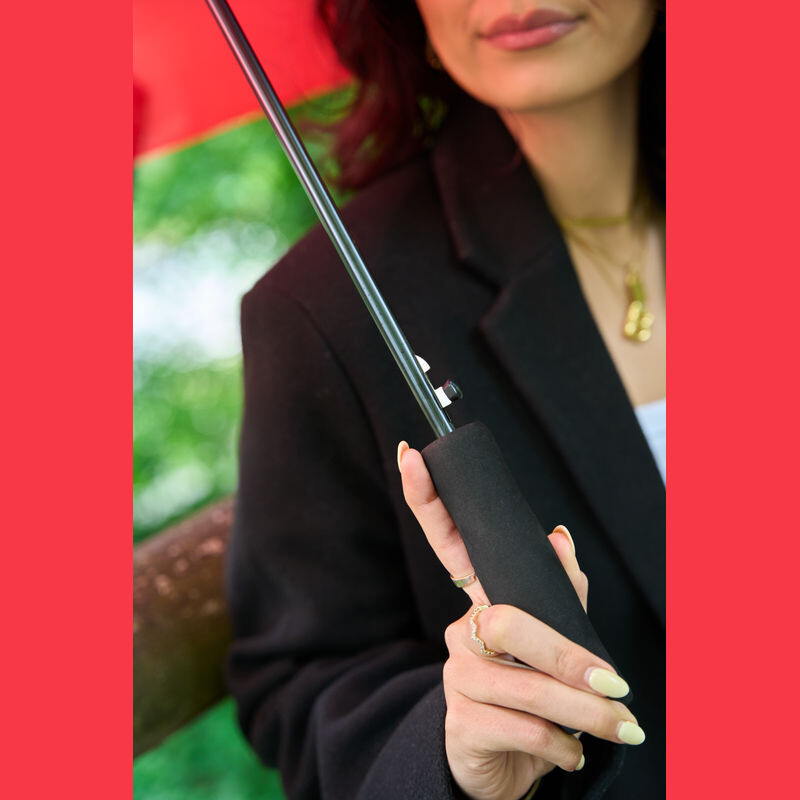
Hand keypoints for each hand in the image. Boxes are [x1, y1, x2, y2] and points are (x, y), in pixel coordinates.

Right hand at [398, 442, 644, 799]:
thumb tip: (558, 536)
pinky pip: (519, 727)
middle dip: (565, 655)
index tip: (413, 456)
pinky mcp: (460, 724)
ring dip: (582, 711)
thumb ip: (560, 591)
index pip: (447, 542)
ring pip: (521, 684)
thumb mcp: (556, 642)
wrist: (511, 765)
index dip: (428, 501)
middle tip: (616, 686)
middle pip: (504, 621)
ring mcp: (454, 676)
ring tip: (619, 727)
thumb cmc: (538, 692)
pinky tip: (572, 751)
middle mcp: (458, 631)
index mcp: (481, 602)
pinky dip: (561, 744)